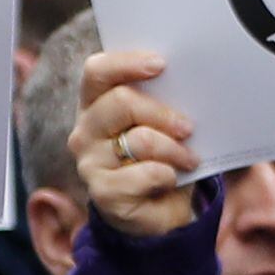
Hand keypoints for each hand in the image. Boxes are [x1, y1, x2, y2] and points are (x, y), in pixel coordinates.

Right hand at [72, 47, 200, 239]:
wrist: (159, 211)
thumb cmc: (160, 157)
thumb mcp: (160, 124)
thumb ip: (160, 101)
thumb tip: (186, 82)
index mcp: (94, 103)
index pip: (97, 71)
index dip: (126, 63)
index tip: (161, 64)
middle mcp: (85, 130)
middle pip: (120, 102)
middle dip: (162, 112)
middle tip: (188, 127)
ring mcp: (90, 163)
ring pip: (139, 139)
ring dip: (174, 149)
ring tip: (189, 158)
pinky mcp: (103, 193)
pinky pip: (146, 174)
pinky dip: (168, 175)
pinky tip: (171, 180)